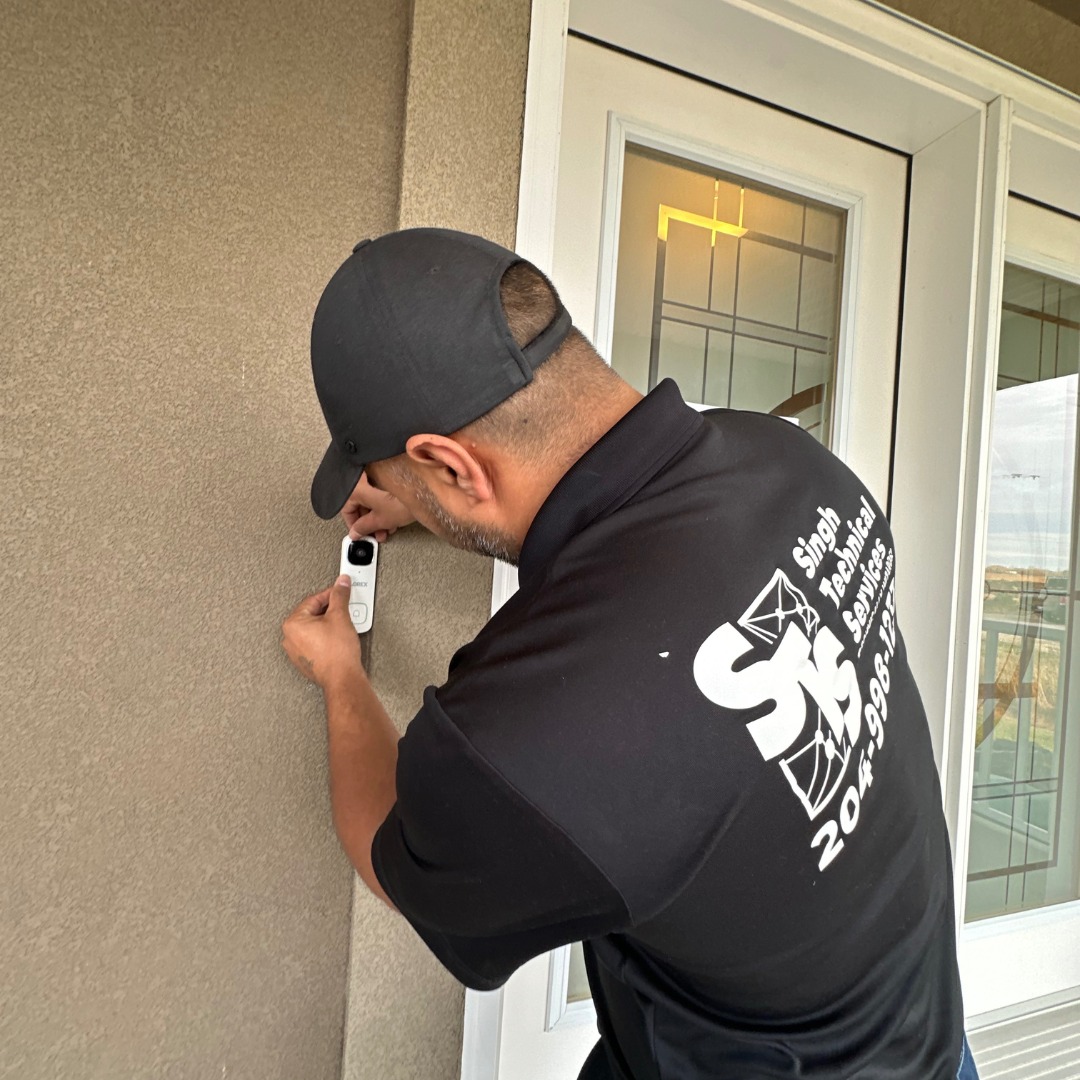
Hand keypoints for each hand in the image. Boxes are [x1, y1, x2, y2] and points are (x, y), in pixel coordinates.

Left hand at [281, 575, 363, 690]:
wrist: (342, 678)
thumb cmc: (337, 653)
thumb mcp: (340, 616)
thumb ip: (340, 595)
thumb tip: (341, 583)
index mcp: (292, 624)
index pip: (313, 600)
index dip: (330, 594)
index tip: (340, 591)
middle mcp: (290, 638)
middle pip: (312, 614)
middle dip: (329, 611)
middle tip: (343, 610)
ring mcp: (296, 651)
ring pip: (313, 629)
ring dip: (327, 624)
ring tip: (342, 627)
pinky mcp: (305, 661)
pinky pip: (313, 642)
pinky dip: (324, 638)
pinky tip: (336, 640)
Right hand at [343, 472, 414, 541]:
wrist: (425, 491)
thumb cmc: (402, 500)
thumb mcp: (379, 520)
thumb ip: (363, 527)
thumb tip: (355, 532)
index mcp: (355, 487)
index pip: (346, 508)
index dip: (353, 524)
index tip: (359, 533)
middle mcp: (364, 478)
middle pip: (359, 504)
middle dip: (368, 522)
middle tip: (374, 534)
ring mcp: (378, 476)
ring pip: (371, 500)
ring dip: (378, 517)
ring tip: (386, 530)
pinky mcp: (391, 478)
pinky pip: (382, 494)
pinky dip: (385, 507)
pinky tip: (393, 519)